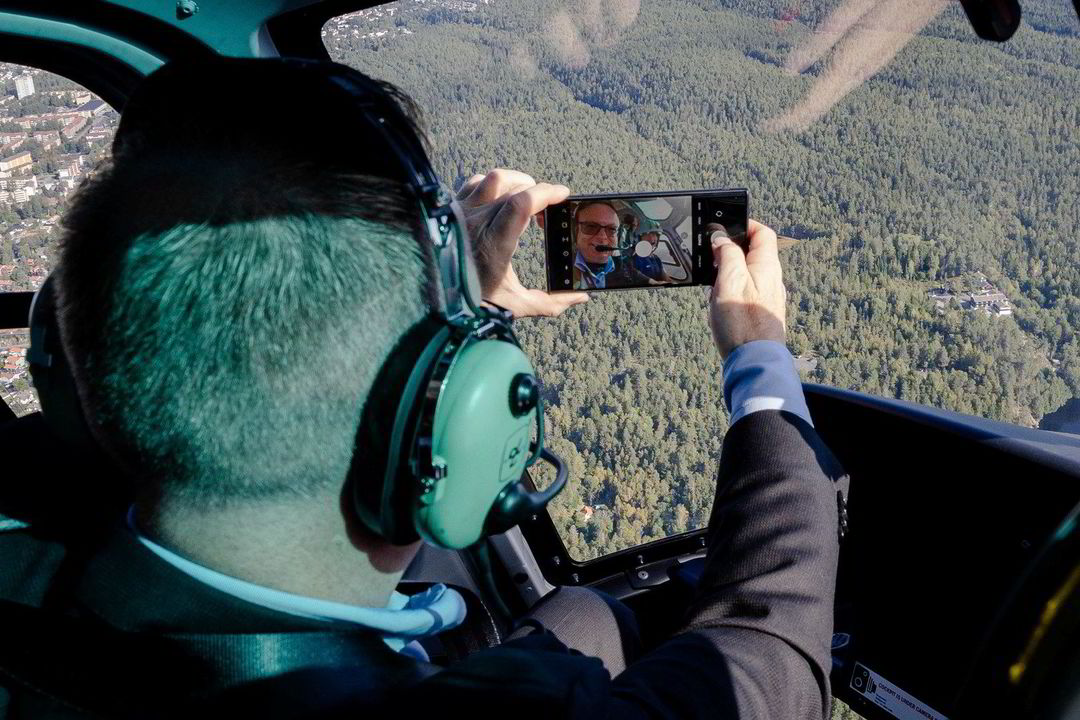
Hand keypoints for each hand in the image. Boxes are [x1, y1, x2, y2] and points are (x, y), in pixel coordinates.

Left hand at [457, 169, 588, 317]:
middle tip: (547, 210)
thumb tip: (580, 297)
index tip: (562, 194)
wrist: (434, 301)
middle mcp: (475, 223)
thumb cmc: (472, 304)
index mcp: (493, 245)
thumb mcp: (515, 306)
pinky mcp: (450, 210)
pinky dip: (492, 184)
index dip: (546, 193)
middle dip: (537, 193)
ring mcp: (460, 214)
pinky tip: (499, 198)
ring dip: (516, 182)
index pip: (522, 204)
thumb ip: (551, 303)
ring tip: (526, 196)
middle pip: (513, 188)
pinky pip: (473, 183)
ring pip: (493, 179)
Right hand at [708, 220, 786, 359]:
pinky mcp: (760, 313)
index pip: (763, 233)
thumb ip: (728, 255)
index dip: (745, 224)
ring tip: (713, 283)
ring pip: (748, 273)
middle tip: (711, 256)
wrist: (754, 361)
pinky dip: (731, 289)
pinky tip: (719, 303)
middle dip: (731, 250)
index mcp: (767, 266)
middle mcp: (771, 279)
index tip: (724, 226)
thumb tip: (722, 239)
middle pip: (754, 252)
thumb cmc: (742, 323)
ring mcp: (767, 297)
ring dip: (729, 271)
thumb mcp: (730, 281)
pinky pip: (746, 291)